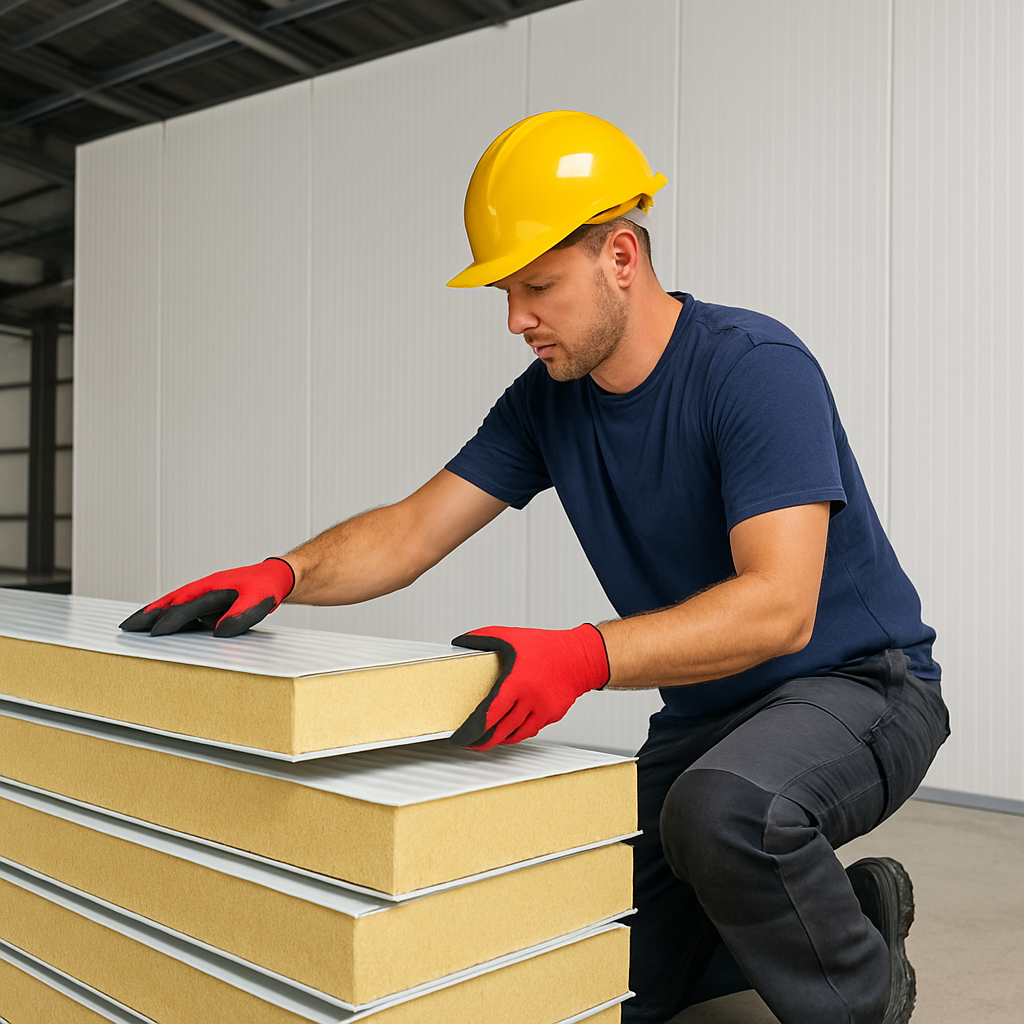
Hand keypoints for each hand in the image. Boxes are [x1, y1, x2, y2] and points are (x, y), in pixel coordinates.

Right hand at [119, 558, 294, 637]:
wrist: (275, 577)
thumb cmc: (266, 585)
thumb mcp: (258, 600)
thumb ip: (240, 615)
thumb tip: (219, 633)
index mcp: (212, 587)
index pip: (185, 606)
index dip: (169, 619)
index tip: (152, 632)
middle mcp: (203, 590)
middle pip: (170, 602)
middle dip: (147, 614)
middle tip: (125, 627)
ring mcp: (203, 597)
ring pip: (173, 605)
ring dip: (152, 615)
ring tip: (133, 627)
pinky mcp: (207, 604)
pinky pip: (182, 611)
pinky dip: (168, 616)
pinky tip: (160, 628)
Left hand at [449, 624, 609, 749]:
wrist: (580, 656)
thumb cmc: (546, 646)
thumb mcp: (511, 636)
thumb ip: (482, 638)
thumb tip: (460, 641)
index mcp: (516, 682)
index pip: (489, 714)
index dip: (472, 730)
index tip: (461, 737)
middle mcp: (530, 699)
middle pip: (500, 730)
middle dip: (482, 741)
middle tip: (470, 743)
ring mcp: (542, 709)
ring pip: (515, 734)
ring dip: (499, 739)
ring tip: (486, 738)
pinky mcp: (552, 715)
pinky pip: (530, 730)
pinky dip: (517, 732)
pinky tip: (508, 731)